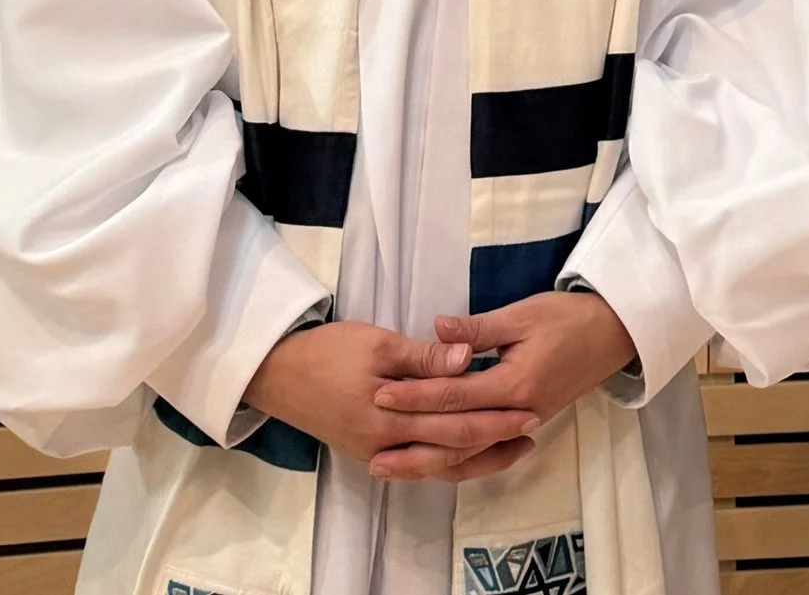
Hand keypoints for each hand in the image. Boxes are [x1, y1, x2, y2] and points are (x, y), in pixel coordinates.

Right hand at [243, 321, 540, 481]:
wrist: (276, 374)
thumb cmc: (327, 352)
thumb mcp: (376, 344)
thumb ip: (423, 357)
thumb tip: (466, 359)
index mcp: (389, 419)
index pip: (454, 424)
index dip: (494, 419)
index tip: (530, 407)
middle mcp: (385, 445)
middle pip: (451, 450)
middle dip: (494, 440)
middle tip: (532, 428)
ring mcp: (375, 452)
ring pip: (436, 465)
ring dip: (476, 458)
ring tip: (512, 447)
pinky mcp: (368, 449)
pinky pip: (417, 464)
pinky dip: (446, 461)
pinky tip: (467, 454)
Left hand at [367, 292, 638, 481]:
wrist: (614, 333)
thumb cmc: (569, 317)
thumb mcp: (523, 314)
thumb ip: (478, 330)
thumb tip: (436, 330)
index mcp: (514, 382)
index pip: (455, 395)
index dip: (416, 396)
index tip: (380, 395)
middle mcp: (517, 411)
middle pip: (458, 435)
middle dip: (414, 440)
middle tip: (372, 446)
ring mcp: (525, 422)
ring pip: (472, 450)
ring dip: (430, 460)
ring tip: (391, 466)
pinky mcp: (529, 422)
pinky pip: (487, 448)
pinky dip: (459, 458)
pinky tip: (434, 461)